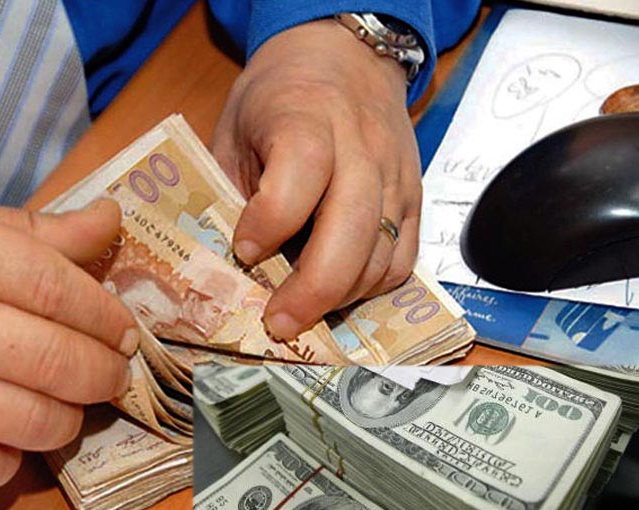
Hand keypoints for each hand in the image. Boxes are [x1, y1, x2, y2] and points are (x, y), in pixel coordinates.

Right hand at [0, 192, 137, 491]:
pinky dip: (14, 456)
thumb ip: (40, 228)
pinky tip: (15, 429)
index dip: (107, 316)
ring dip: (72, 416)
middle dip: (105, 372)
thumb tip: (112, 222)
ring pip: (34, 421)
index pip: (58, 290)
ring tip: (73, 399)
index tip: (126, 330)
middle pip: (56, 360)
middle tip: (115, 370)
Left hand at [213, 19, 421, 340]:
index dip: (270, 221)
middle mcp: (362, 149)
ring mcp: (396, 177)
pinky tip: (339, 295)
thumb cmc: (278, 96)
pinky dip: (372, 288)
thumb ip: (231, 188)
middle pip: (352, 228)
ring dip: (341, 297)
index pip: (300, 174)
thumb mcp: (236, 127)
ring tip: (302, 314)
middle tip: (278, 323)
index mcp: (308, 119)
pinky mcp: (415, 199)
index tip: (243, 250)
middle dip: (313, 289)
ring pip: (383, 254)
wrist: (346, 56)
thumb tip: (223, 264)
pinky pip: (404, 259)